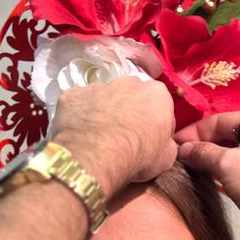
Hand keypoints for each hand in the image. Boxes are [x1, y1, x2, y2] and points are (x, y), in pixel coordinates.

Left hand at [50, 77, 177, 195]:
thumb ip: (167, 143)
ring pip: (103, 98)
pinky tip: (79, 134)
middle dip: (128, 111)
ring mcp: (98, 85)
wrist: (97, 155)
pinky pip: (78, 104)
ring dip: (103, 112)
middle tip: (123, 137)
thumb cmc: (139, 155)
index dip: (155, 123)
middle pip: (131, 96)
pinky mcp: (72, 94)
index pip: (160, 105)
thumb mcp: (167, 157)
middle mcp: (128, 82)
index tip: (148, 140)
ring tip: (98, 138)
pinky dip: (79, 116)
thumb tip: (163, 144)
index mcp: (157, 93)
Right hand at [175, 110, 239, 239]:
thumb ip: (202, 153)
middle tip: (182, 159)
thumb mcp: (227, 166)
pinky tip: (215, 179)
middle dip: (205, 146)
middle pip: (230, 133)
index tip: (173, 144)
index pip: (220, 120)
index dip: (194, 132)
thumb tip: (183, 149)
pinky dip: (232, 169)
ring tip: (194, 169)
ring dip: (217, 159)